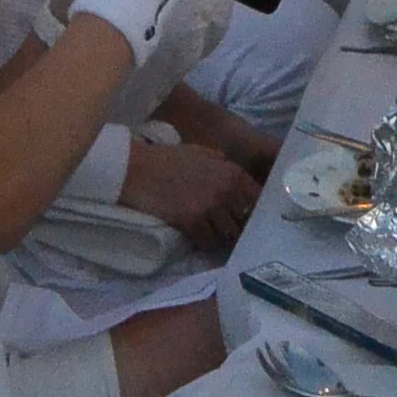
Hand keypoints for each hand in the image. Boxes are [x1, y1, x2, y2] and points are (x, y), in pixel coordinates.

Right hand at [122, 131, 261, 249]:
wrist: (139, 168)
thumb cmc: (169, 158)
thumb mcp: (202, 152)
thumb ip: (223, 164)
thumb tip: (235, 177)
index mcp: (231, 172)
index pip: (258, 198)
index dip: (257, 210)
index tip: (253, 218)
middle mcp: (225, 190)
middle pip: (245, 220)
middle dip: (241, 227)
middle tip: (234, 233)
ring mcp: (209, 207)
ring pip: (228, 234)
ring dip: (224, 238)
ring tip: (218, 238)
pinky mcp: (191, 222)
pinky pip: (207, 242)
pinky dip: (205, 243)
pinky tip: (200, 239)